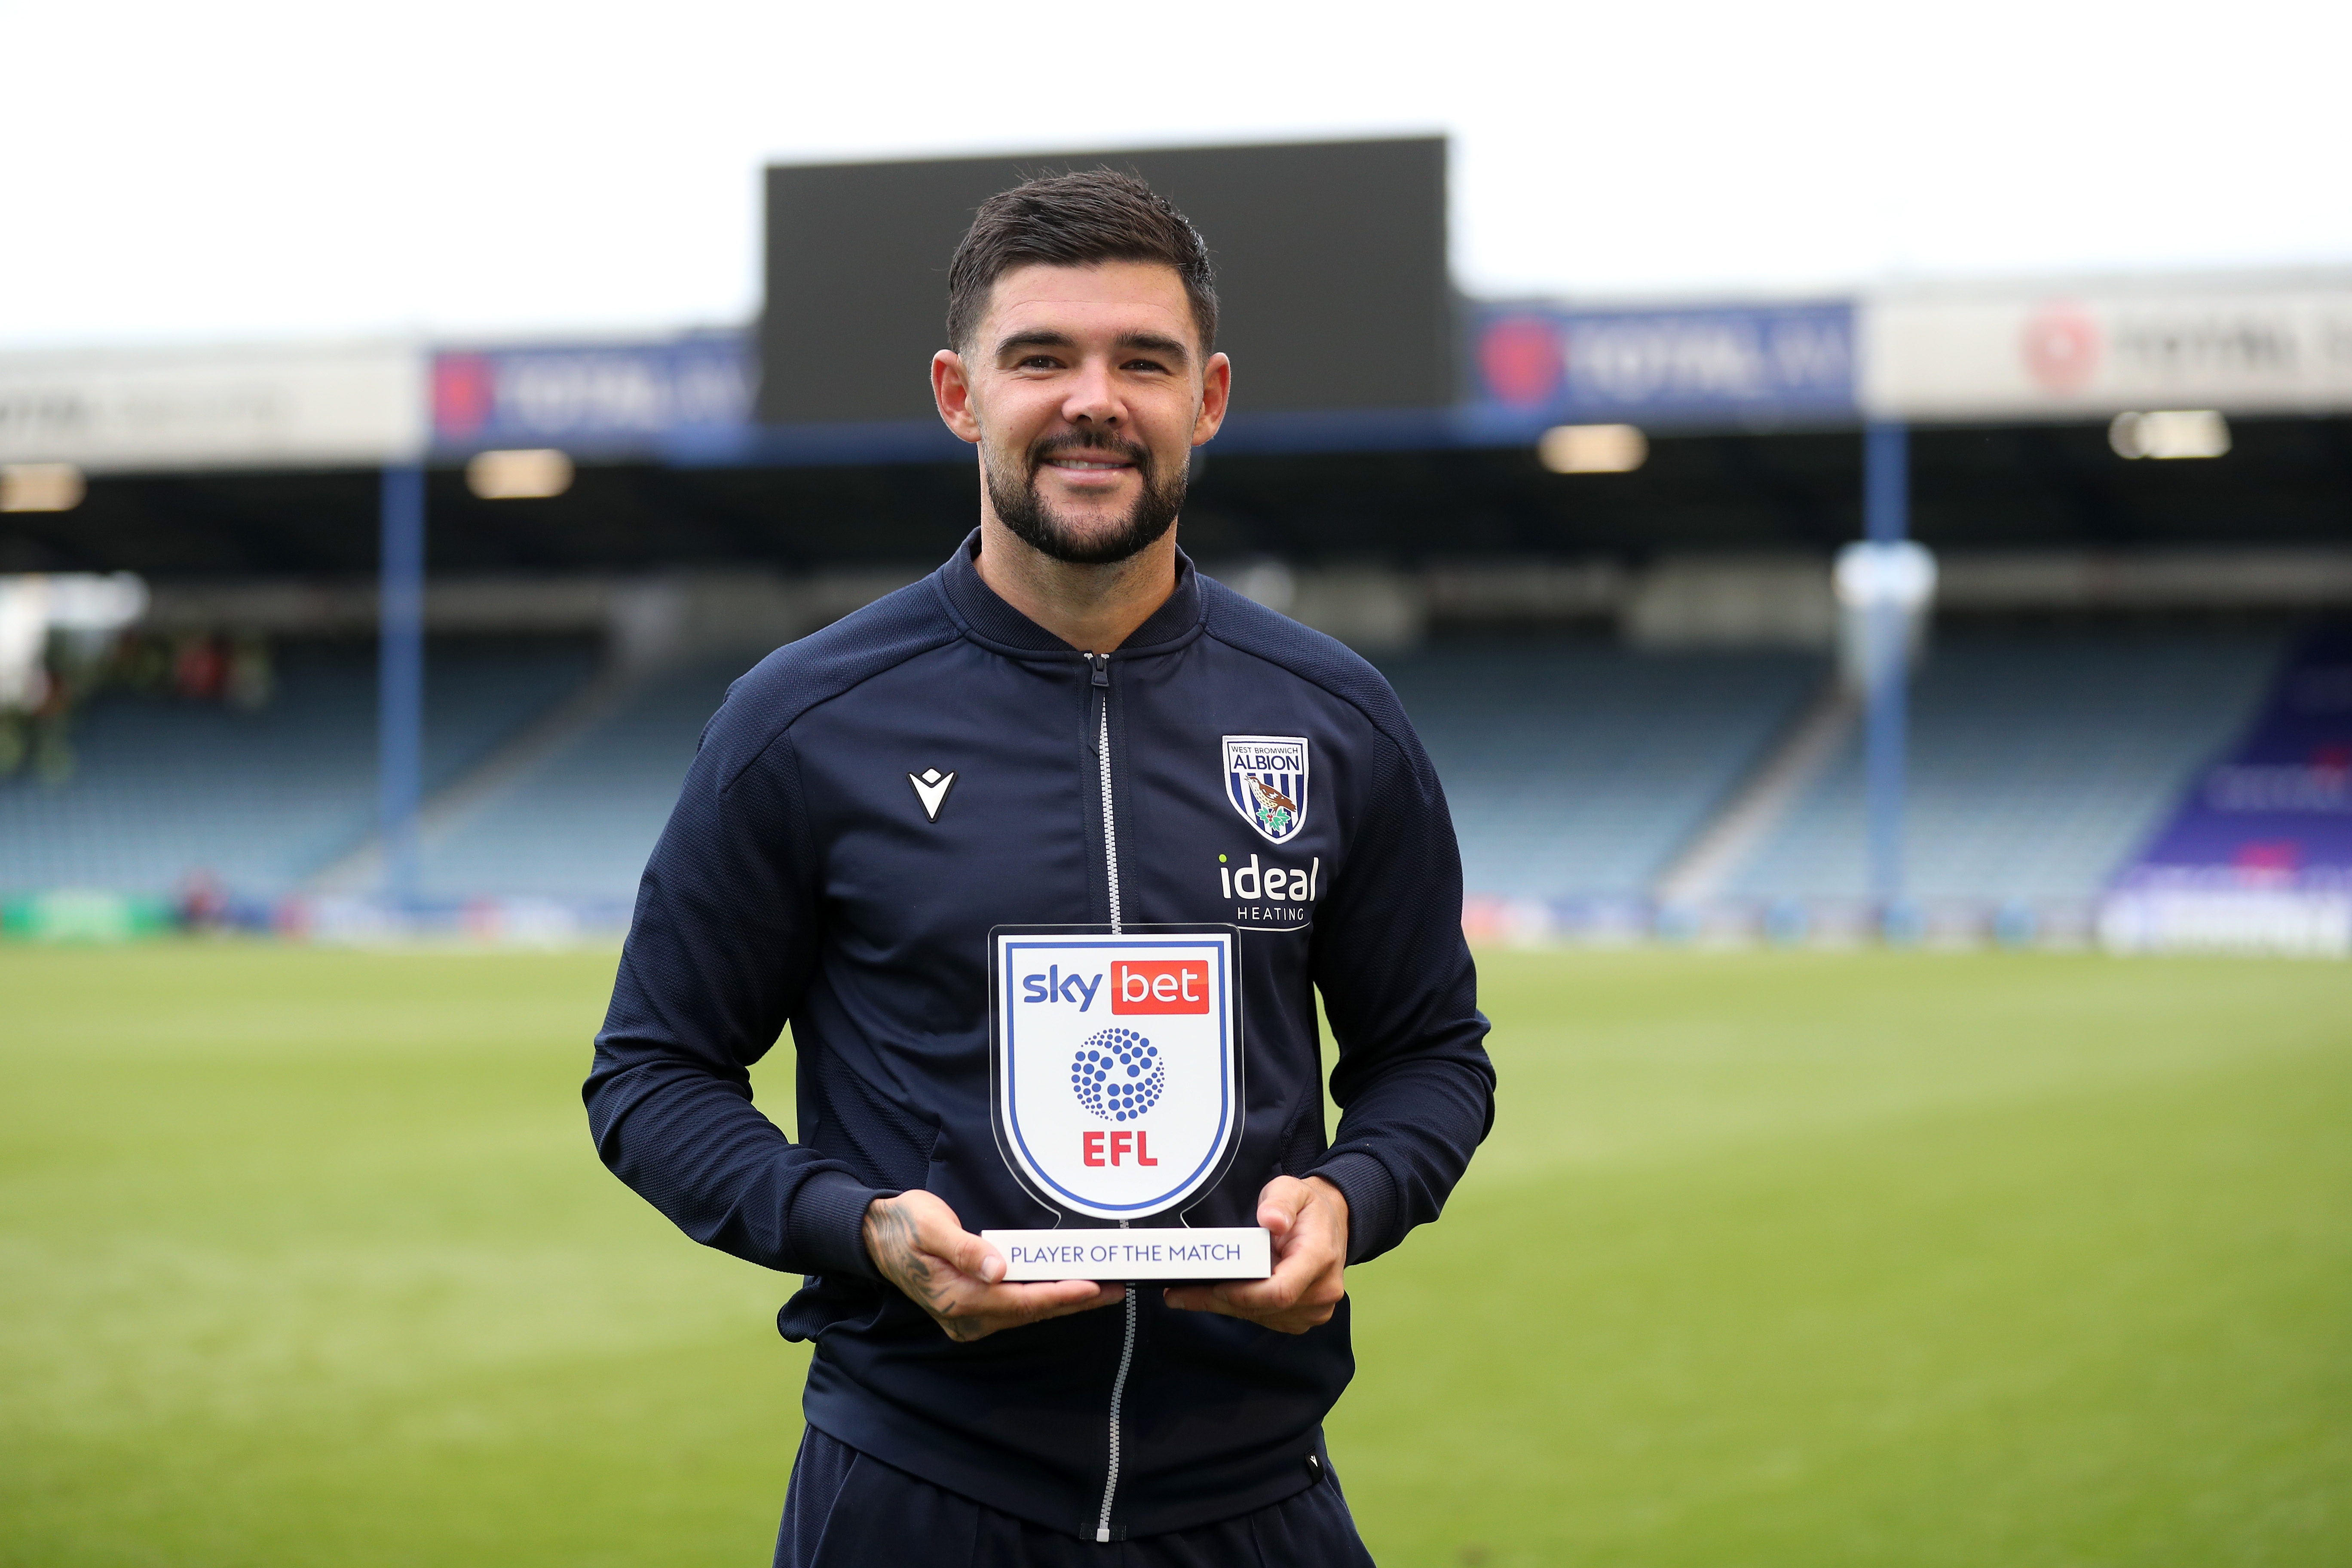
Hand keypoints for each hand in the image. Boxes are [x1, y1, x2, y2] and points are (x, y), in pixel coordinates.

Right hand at [862, 1191, 1123, 1342]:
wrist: (876, 1237)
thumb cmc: (905, 1226)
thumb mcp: (931, 1227)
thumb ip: (964, 1249)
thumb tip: (998, 1268)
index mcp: (957, 1298)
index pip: (1021, 1301)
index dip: (1060, 1296)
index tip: (1093, 1287)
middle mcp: (965, 1317)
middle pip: (1030, 1312)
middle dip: (1074, 1301)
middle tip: (1115, 1289)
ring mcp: (967, 1318)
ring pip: (1025, 1312)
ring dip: (1063, 1302)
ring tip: (1101, 1289)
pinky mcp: (970, 1310)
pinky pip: (1015, 1308)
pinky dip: (1043, 1299)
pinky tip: (1066, 1290)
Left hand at [1163, 1175, 1348, 1333]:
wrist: (1331, 1225)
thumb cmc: (1306, 1208)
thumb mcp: (1292, 1189)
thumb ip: (1280, 1202)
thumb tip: (1271, 1219)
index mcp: (1319, 1258)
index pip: (1278, 1291)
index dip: (1241, 1294)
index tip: (1209, 1286)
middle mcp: (1321, 1290)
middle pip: (1263, 1308)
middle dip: (1217, 1302)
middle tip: (1176, 1295)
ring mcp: (1314, 1309)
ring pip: (1260, 1317)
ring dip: (1223, 1307)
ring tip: (1186, 1295)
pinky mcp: (1302, 1317)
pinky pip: (1265, 1319)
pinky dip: (1238, 1309)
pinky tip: (1213, 1297)